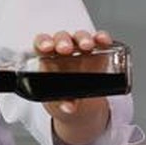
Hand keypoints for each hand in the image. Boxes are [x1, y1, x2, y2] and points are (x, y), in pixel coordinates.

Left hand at [33, 30, 113, 144]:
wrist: (77, 101)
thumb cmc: (61, 95)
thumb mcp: (58, 101)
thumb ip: (62, 103)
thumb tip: (69, 108)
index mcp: (47, 57)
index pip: (41, 44)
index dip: (43, 42)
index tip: (46, 47)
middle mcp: (63, 48)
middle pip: (61, 38)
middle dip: (63, 42)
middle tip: (65, 49)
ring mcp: (80, 47)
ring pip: (80, 37)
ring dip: (83, 39)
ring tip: (87, 46)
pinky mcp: (97, 50)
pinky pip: (99, 40)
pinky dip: (102, 38)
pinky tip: (103, 40)